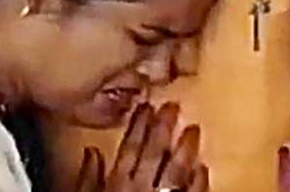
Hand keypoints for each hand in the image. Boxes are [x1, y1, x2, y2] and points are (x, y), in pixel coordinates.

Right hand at [75, 103, 208, 191]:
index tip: (147, 106)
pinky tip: (203, 166)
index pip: (129, 149)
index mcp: (117, 184)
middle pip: (155, 154)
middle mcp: (141, 189)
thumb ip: (86, 180)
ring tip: (193, 127)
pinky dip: (198, 181)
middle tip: (173, 106)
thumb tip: (91, 153)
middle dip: (164, 129)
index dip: (138, 126)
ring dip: (184, 149)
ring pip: (176, 171)